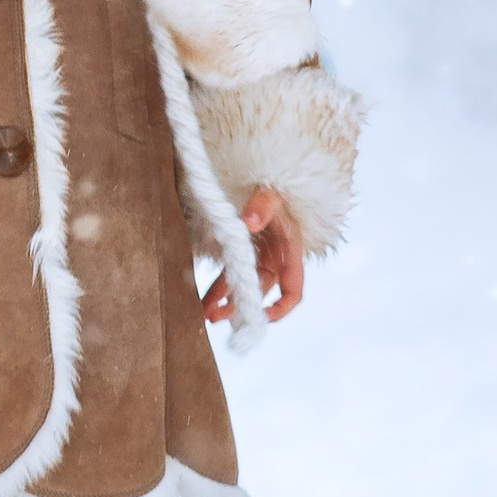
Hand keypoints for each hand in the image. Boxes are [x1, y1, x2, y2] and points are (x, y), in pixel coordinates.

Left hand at [203, 187, 303, 326]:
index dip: (280, 308)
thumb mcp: (269, 194)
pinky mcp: (239, 250)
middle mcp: (274, 258)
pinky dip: (218, 288)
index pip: (293, 289)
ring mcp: (257, 255)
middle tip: (215, 318)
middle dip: (240, 307)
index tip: (260, 319)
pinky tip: (204, 299)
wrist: (257, 177)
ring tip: (205, 314)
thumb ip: (262, 206)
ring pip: (241, 285)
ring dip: (225, 301)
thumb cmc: (269, 187)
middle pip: (259, 291)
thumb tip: (250, 222)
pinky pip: (229, 273)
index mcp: (289, 251)